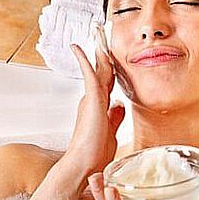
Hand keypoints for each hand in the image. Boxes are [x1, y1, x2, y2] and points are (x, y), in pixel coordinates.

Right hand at [65, 43, 125, 172]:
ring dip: (97, 51)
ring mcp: (91, 99)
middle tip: (101, 36)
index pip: (107, 81)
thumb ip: (115, 118)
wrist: (85, 165)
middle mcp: (93, 99)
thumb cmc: (95, 154)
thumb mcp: (111, 132)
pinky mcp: (91, 100)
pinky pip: (89, 74)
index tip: (109, 55)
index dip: (109, 66)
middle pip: (102, 70)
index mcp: (99, 106)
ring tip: (96, 34)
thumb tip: (119, 106)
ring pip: (97, 69)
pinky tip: (78, 49)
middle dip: (103, 53)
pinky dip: (84, 60)